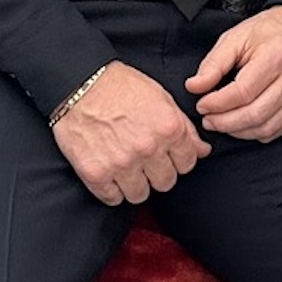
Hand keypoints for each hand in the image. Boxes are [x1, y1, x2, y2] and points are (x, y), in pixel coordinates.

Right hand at [51, 62, 209, 204]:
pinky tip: (110, 172)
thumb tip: (202, 150)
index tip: (167, 154)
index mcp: (168, 128)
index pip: (188, 163)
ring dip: (135, 184)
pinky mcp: (96, 174)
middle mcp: (148, 148)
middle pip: (166, 182)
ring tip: (127, 167)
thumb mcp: (161, 97)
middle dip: (158, 172)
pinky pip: (113, 199)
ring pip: (140, 195)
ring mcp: (122, 163)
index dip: (178, 158)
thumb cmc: (120, 86)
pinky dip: (112, 190)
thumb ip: (184, 127)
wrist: (79, 83)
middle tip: (145, 159)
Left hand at [188, 5, 281, 143]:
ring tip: (221, 123)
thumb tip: (195, 87)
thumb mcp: (236, 37)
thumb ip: (214, 64)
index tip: (202, 104)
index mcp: (276, 56)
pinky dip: (255, 133)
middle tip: (208, 120)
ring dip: (238, 131)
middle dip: (225, 122)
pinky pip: (277, 130)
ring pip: (266, 128)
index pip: (243, 92)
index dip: (218, 103)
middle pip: (255, 114)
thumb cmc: (270, 30)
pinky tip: (241, 126)